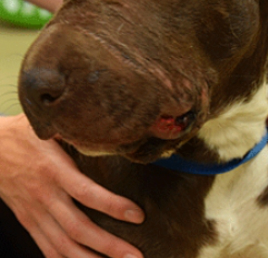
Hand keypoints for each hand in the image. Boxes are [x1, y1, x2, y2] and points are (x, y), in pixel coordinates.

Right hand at [0, 114, 144, 257]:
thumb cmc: (23, 135)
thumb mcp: (49, 127)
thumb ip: (79, 132)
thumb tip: (112, 129)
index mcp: (53, 169)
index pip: (86, 192)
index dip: (112, 205)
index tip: (138, 215)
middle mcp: (44, 195)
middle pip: (78, 227)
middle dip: (109, 244)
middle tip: (136, 256)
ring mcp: (34, 213)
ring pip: (63, 245)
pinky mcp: (28, 222)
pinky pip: (47, 248)